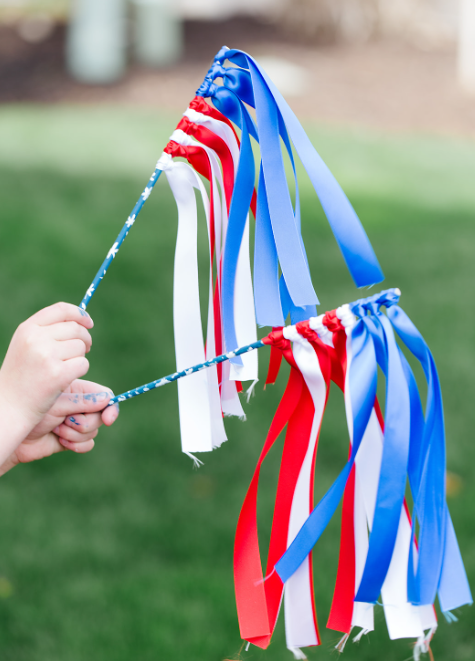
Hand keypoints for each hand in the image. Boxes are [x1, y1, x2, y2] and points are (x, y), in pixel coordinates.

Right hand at [0, 302, 92, 430]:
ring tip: (64, 368)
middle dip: (85, 339)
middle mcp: (36, 338)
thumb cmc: (21, 376)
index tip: (89, 323)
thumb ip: (48, 330)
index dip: (79, 314)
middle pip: (76, 329)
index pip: (61, 310)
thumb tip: (82, 321)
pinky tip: (65, 378)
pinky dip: (79, 371)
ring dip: (79, 357)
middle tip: (83, 351)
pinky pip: (83, 364)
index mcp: (28, 328)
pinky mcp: (57, 374)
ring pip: (81, 347)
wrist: (8, 406)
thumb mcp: (26, 346)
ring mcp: (46, 356)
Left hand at [0, 380, 118, 475]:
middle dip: (85, 423)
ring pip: (94, 431)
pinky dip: (76, 445)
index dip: (110, 407)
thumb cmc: (30, 411)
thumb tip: (107, 399)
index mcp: (78, 391)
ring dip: (75, 434)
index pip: (104, 396)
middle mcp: (80, 406)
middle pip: (101, 415)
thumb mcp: (59, 404)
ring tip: (56, 429)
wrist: (15, 435)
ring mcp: (77, 423)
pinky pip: (88, 445)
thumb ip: (83, 401)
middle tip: (65, 421)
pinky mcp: (74, 440)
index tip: (108, 419)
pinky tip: (60, 441)